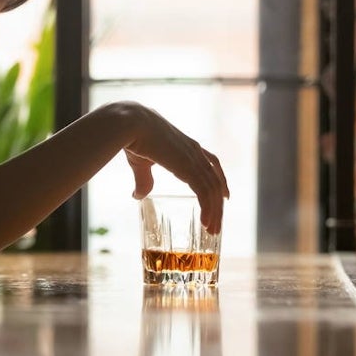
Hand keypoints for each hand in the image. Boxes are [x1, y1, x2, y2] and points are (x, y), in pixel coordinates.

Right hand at [112, 101, 229, 233]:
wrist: (130, 124)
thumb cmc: (133, 137)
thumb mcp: (141, 163)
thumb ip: (145, 179)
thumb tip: (138, 196)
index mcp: (186, 146)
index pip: (212, 162)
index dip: (220, 179)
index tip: (224, 195)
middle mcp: (194, 151)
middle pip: (216, 180)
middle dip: (217, 204)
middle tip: (216, 225)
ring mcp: (194, 158)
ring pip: (213, 189)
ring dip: (215, 212)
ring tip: (212, 230)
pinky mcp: (188, 167)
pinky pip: (205, 192)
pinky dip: (208, 209)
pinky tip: (207, 223)